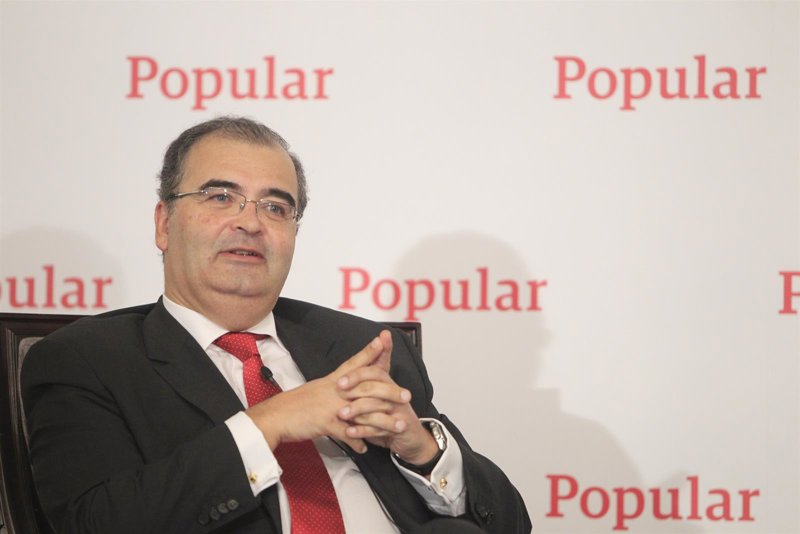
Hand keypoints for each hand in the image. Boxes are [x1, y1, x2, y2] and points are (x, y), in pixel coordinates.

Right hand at [244, 333, 392, 452]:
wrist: (274, 417)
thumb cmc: (292, 405)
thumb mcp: (314, 391)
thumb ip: (331, 392)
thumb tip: (344, 394)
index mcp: (331, 381)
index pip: (353, 363)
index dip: (369, 352)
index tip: (383, 341)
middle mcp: (333, 390)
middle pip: (366, 386)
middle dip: (389, 390)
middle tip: (406, 395)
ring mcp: (330, 406)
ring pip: (363, 410)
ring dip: (382, 420)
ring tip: (397, 426)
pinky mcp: (325, 422)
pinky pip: (346, 433)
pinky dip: (357, 441)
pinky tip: (365, 448)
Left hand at [336, 331, 439, 465]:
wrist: (412, 439)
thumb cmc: (391, 417)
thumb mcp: (380, 399)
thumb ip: (367, 384)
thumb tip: (354, 368)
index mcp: (389, 385)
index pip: (374, 372)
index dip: (357, 375)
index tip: (339, 382)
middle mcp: (396, 395)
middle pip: (375, 386)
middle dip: (354, 389)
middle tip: (338, 393)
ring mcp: (399, 411)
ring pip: (376, 406)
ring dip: (357, 409)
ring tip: (341, 415)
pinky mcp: (401, 427)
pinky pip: (379, 428)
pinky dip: (363, 430)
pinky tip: (350, 432)